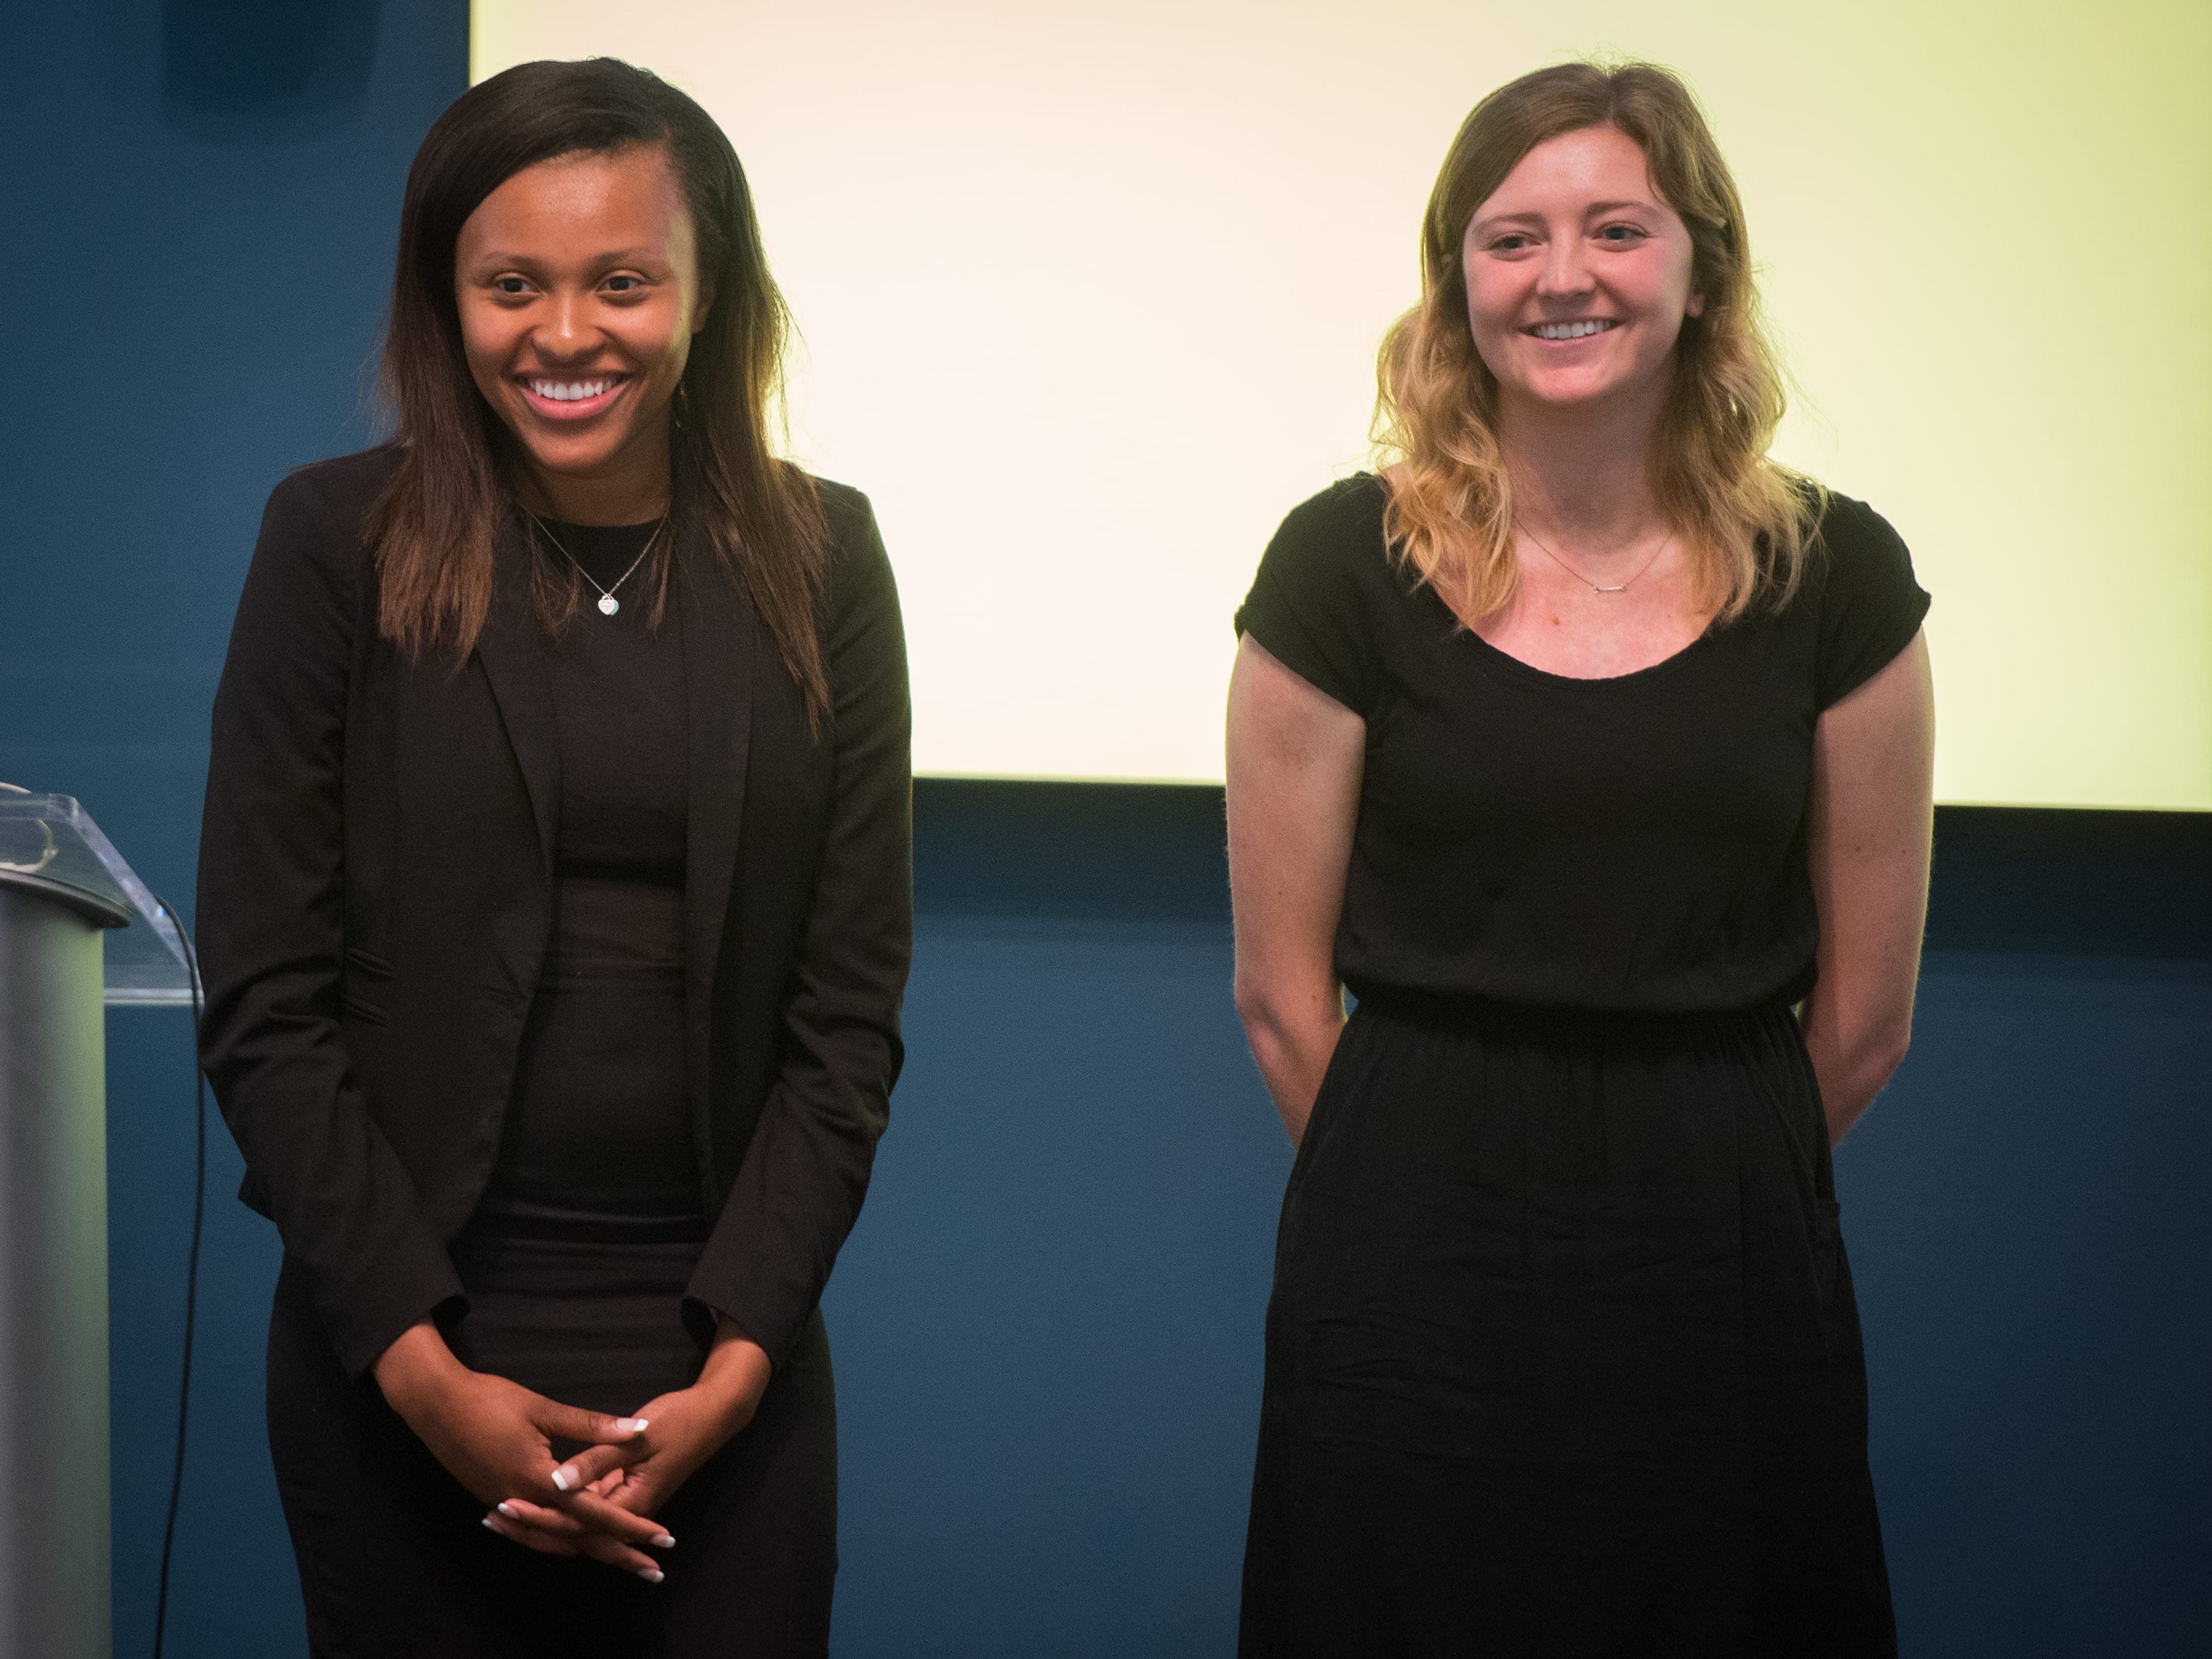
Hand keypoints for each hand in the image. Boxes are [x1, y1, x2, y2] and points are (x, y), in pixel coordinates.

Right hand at [371, 1321, 667, 1578]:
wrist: (434, 1405)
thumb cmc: (489, 1401)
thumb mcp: (544, 1409)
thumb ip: (592, 1426)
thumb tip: (637, 1430)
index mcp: (538, 1481)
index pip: (595, 1514)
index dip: (630, 1527)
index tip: (661, 1538)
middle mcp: (521, 1502)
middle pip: (577, 1540)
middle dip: (617, 1554)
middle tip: (653, 1569)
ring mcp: (504, 1504)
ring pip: (553, 1540)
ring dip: (590, 1549)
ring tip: (623, 1558)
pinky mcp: (493, 1498)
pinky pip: (534, 1530)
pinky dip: (558, 1537)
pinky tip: (574, 1535)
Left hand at [483, 1321, 771, 1566]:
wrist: (713, 1415)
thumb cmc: (679, 1421)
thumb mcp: (639, 1436)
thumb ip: (597, 1457)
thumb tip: (558, 1480)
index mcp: (632, 1500)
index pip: (576, 1522)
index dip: (539, 1516)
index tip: (505, 1506)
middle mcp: (627, 1509)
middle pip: (573, 1532)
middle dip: (531, 1527)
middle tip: (489, 1519)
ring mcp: (625, 1501)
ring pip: (577, 1523)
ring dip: (541, 1520)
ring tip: (499, 1515)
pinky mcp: (623, 1489)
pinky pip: (585, 1509)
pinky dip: (558, 1508)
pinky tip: (532, 1500)